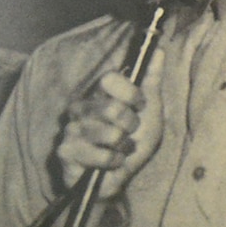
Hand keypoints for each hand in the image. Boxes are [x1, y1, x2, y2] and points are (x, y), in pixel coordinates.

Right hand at [55, 53, 162, 193]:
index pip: (110, 79)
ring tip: (120, 148)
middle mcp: (81, 108)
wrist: (121, 176)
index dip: (131, 93)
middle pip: (112, 108)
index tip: (140, 105)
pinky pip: (103, 155)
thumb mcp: (150, 110)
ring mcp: (71, 130)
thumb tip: (159, 50)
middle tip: (129, 132)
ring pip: (110, 134)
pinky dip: (116, 161)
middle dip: (131, 125)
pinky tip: (111, 162)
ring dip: (125, 146)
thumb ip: (152, 80)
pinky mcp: (67, 152)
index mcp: (98, 94)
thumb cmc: (133, 141)